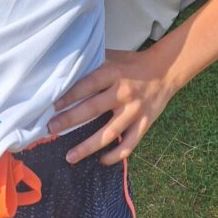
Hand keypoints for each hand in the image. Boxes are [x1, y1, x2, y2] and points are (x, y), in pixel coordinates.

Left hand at [47, 49, 176, 165]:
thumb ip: (93, 62)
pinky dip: (115, 156)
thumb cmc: (133, 63)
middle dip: (69, 120)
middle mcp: (123, 93)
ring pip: (109, 133)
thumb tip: (68, 68)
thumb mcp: (113, 56)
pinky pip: (128, 145)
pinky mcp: (144, 124)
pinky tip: (101, 160)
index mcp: (113, 73)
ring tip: (70, 156)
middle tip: (51, 129)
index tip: (53, 106)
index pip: (86, 85)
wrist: (165, 70)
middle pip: (92, 109)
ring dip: (88, 147)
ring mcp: (134, 111)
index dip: (69, 96)